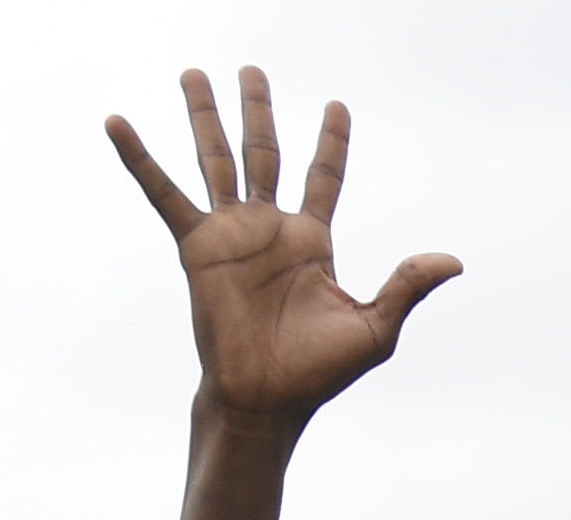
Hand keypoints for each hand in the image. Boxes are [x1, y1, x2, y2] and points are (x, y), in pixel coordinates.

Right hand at [105, 66, 456, 427]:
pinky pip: (163, 193)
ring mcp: (231, 233)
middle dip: (257, 111)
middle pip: (264, 152)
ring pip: (216, 159)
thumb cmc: (319, 373)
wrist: (267, 399)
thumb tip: (453, 261)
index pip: (324, 177)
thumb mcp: (375, 328)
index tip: (337, 107)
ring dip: (204, 116)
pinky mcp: (196, 246)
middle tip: (251, 70)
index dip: (331, 143)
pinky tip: (117, 124)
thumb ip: (406, 286)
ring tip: (193, 73)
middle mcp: (269, 228)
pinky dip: (139, 159)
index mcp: (312, 241)